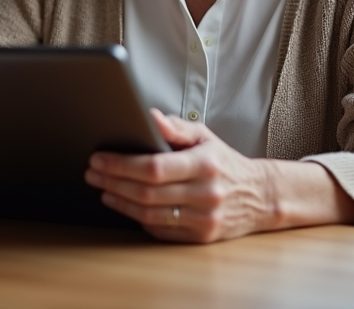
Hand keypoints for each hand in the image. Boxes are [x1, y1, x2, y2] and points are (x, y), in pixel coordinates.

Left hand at [86, 109, 353, 241]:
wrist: (260, 196)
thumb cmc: (224, 162)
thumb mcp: (204, 136)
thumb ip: (174, 127)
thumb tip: (147, 115)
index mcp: (204, 164)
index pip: (154, 167)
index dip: (121, 165)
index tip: (99, 158)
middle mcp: (205, 194)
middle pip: (147, 192)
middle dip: (113, 181)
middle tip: (92, 172)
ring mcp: (203, 219)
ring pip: (150, 214)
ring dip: (120, 202)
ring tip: (102, 188)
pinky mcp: (200, 237)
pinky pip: (160, 230)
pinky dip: (138, 218)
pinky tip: (124, 205)